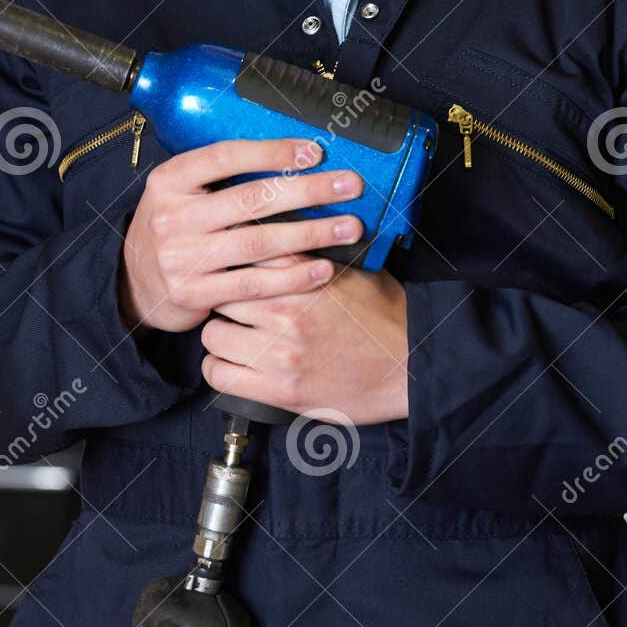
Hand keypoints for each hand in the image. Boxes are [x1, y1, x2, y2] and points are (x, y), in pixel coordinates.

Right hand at [117, 136, 365, 334]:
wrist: (135, 282)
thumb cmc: (176, 226)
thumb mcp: (181, 191)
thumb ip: (220, 177)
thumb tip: (291, 155)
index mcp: (169, 180)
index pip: (224, 156)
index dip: (272, 152)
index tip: (315, 151)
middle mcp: (171, 217)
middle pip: (250, 199)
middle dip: (307, 190)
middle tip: (350, 185)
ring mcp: (181, 257)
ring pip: (257, 243)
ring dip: (311, 233)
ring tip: (349, 227)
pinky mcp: (193, 293)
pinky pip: (253, 284)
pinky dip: (293, 277)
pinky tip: (324, 269)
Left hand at [200, 262, 408, 425]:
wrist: (413, 364)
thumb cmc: (384, 316)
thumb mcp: (349, 269)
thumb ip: (306, 256)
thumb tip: (274, 236)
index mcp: (303, 275)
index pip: (242, 254)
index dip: (233, 262)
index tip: (231, 269)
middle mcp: (286, 311)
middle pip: (220, 293)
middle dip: (224, 298)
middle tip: (234, 307)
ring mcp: (281, 353)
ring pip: (213, 334)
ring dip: (221, 335)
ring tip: (235, 336)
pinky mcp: (281, 390)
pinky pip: (220, 375)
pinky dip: (220, 369)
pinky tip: (234, 363)